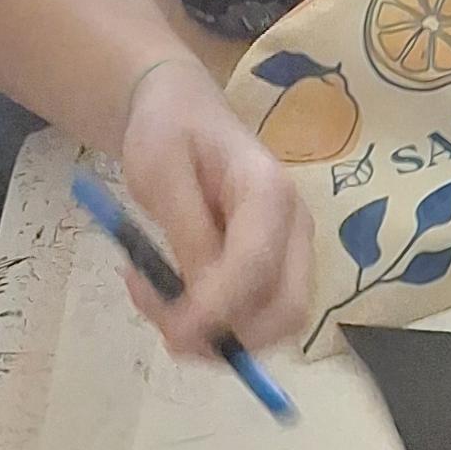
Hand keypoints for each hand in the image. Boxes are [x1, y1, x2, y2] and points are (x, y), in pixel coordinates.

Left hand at [118, 54, 313, 355]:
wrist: (183, 113)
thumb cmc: (168, 132)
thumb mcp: (160, 173)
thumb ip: (186, 233)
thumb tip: (199, 300)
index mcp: (269, 190)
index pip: (258, 265)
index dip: (218, 309)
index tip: (171, 332)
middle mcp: (295, 226)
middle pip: (288, 309)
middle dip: (230, 337)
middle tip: (164, 328)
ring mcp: (291, 251)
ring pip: (274, 323)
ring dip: (218, 336)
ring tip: (155, 301)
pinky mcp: (275, 270)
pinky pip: (255, 317)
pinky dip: (215, 327)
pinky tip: (172, 299)